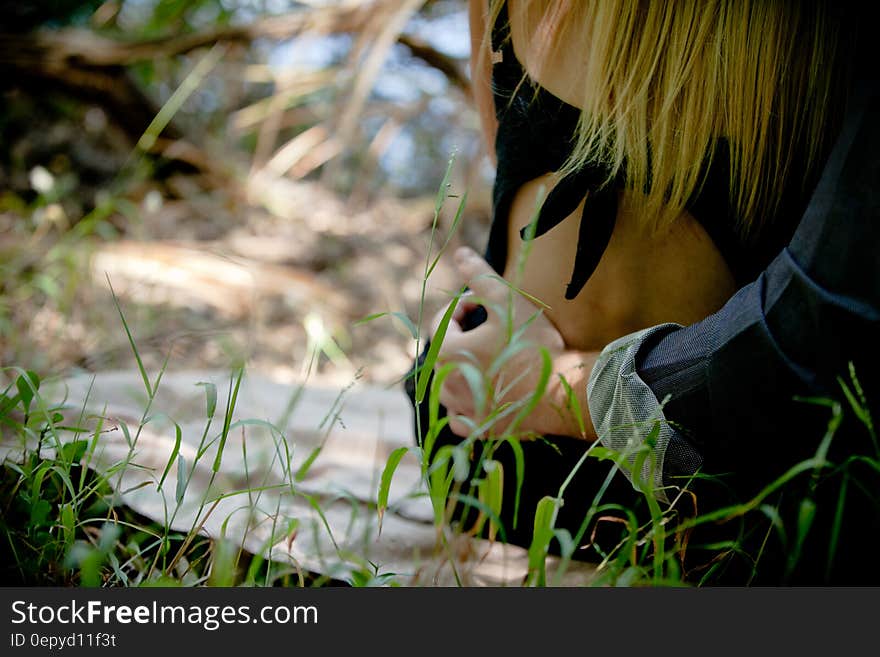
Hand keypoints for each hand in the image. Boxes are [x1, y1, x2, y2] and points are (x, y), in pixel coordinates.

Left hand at [431, 246, 597, 440]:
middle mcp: (446, 384)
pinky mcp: (480, 428)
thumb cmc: (533, 344)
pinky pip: (460, 418)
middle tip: (494, 328)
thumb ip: (480, 276)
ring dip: (463, 370)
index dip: (464, 307)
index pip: (443, 321)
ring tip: (490, 359)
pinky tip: (483, 396)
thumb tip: (460, 252)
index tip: (486, 305)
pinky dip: (466, 407)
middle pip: (446, 352)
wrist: (562, 391)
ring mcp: (462, 409)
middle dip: (465, 337)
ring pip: (449, 386)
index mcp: (446, 353)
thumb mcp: (507, 302)